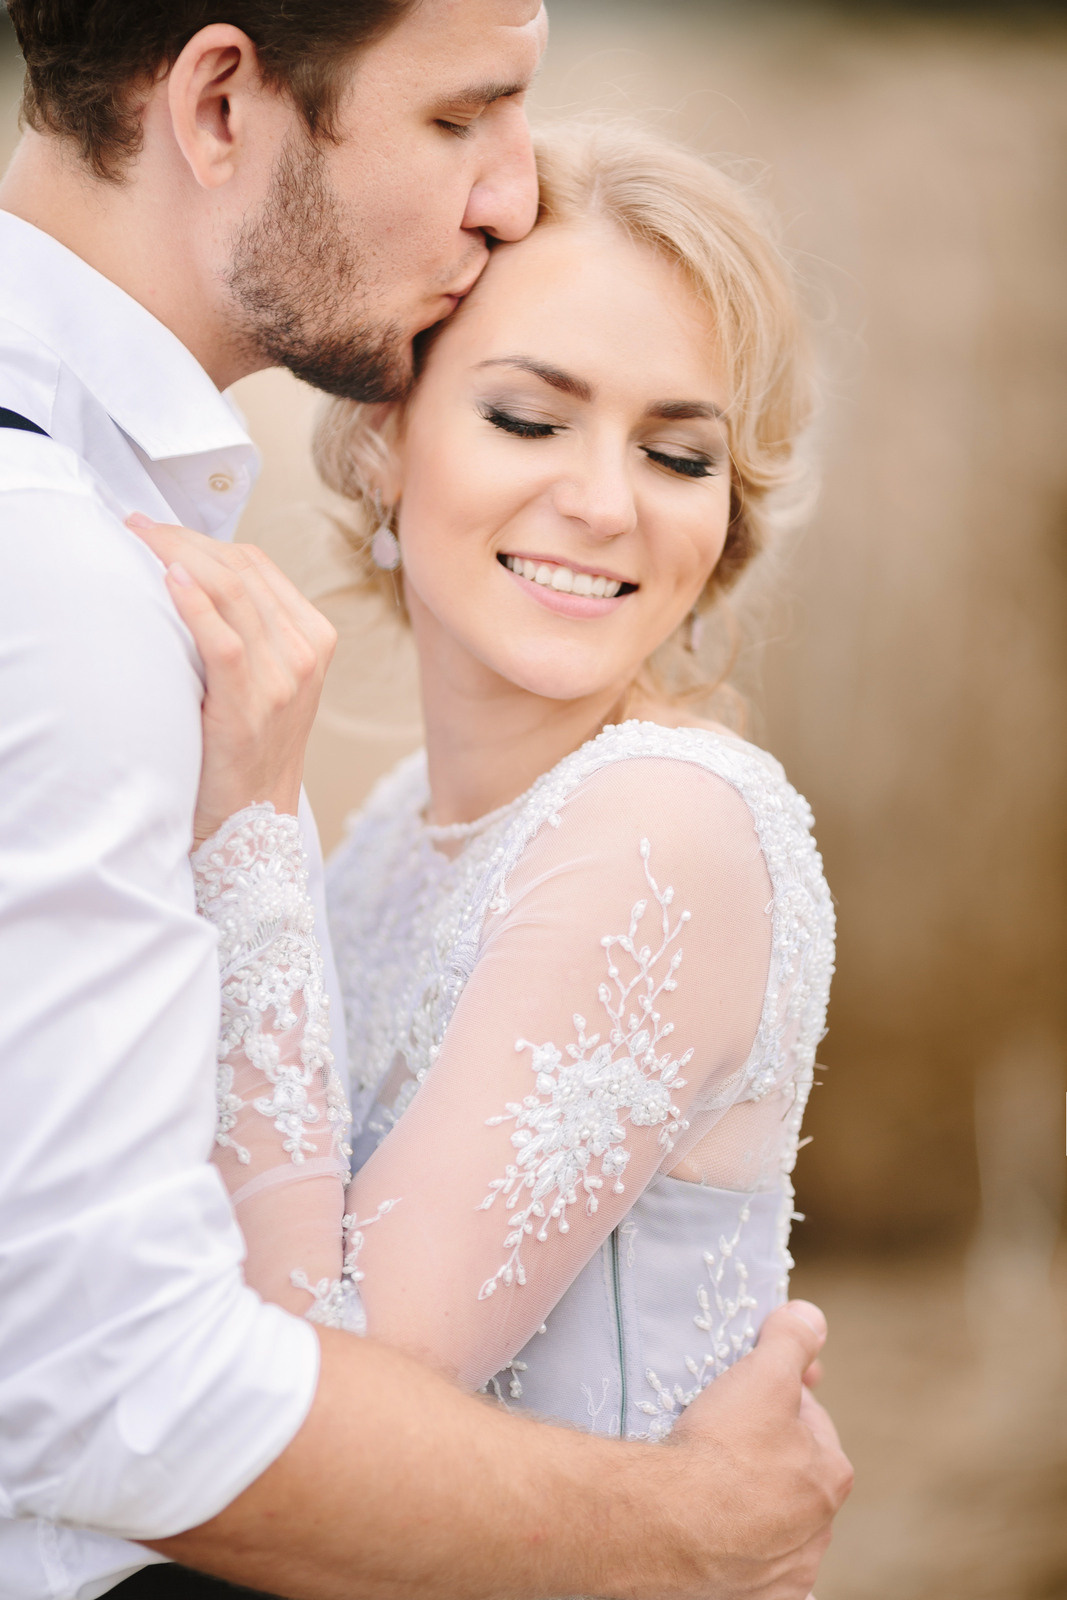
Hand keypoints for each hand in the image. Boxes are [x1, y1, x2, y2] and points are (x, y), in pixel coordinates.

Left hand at [128, 515, 336, 846]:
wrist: (254, 817)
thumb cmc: (249, 745)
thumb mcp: (268, 678)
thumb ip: (251, 629)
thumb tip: (195, 573)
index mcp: (314, 638)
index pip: (256, 564)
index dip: (204, 537)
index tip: (158, 528)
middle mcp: (305, 654)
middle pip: (241, 570)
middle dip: (184, 538)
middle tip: (136, 525)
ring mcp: (283, 681)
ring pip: (233, 594)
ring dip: (179, 557)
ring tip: (139, 541)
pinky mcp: (250, 707)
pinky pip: (225, 641)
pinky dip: (195, 605)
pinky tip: (169, 580)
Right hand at [661, 1300, 851, 1599]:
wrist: (668, 1525)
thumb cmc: (722, 1446)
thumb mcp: (763, 1373)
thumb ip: (792, 1340)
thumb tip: (812, 1317)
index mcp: (831, 1475)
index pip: (809, 1421)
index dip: (777, 1398)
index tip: (745, 1394)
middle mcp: (818, 1531)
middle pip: (790, 1474)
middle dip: (764, 1453)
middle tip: (720, 1436)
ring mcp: (784, 1571)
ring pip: (770, 1523)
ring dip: (748, 1501)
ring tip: (704, 1482)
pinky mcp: (751, 1599)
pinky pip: (748, 1568)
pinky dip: (733, 1549)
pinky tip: (707, 1530)